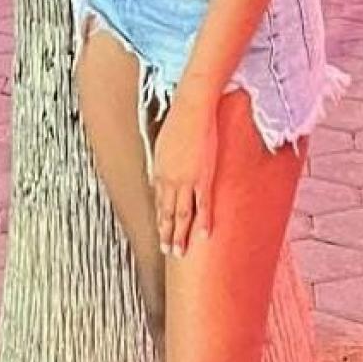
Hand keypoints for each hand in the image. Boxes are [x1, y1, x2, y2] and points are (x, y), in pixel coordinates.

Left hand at [152, 91, 217, 259]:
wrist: (192, 109)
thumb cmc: (179, 121)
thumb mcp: (163, 144)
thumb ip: (162, 162)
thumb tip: (159, 174)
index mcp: (159, 172)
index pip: (159, 202)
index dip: (161, 219)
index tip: (162, 232)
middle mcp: (169, 180)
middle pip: (167, 213)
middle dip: (167, 234)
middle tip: (168, 251)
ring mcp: (186, 181)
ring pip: (181, 215)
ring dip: (180, 235)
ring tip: (180, 251)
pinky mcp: (202, 177)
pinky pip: (202, 205)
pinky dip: (203, 222)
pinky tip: (203, 236)